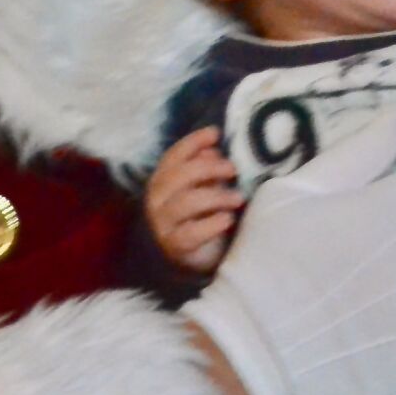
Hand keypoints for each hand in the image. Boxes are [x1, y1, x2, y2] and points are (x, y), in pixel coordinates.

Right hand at [146, 127, 243, 272]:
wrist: (184, 260)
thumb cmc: (195, 217)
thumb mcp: (199, 189)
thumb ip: (203, 169)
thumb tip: (212, 150)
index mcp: (161, 181)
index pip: (172, 156)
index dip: (192, 142)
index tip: (215, 133)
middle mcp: (157, 200)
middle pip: (178, 176)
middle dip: (207, 168)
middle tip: (232, 169)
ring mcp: (164, 224)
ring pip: (186, 202)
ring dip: (216, 196)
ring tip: (238, 198)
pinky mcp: (175, 247)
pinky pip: (191, 233)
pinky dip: (212, 224)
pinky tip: (227, 219)